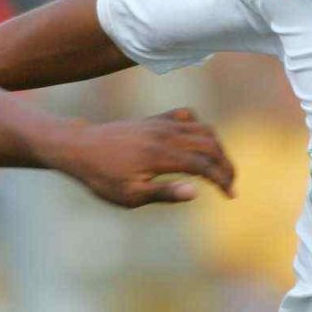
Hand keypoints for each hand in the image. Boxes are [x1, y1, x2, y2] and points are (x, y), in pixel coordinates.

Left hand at [52, 108, 236, 206]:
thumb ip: (164, 193)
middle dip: (226, 165)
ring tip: (221, 167)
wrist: (80, 147)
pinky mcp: (155, 119)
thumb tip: (195, 193)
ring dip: (218, 147)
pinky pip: (187, 116)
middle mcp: (165, 135)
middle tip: (231, 184)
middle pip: (210, 145)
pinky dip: (200, 128)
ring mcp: (161, 123)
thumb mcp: (130, 195)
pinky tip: (199, 144)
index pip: (204, 166)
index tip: (231, 195)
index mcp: (161, 155)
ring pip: (203, 129)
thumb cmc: (102, 177)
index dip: (222, 180)